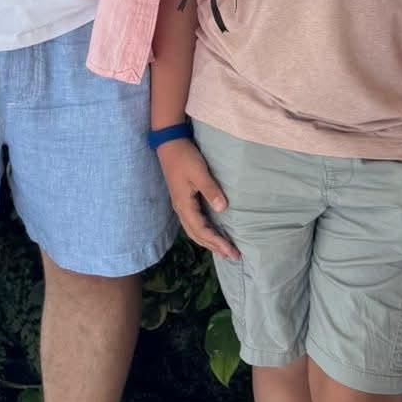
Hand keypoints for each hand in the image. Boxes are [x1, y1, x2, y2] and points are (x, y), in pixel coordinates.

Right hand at [158, 140, 237, 260]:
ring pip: (194, 230)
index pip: (203, 231)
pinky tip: (211, 232)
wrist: (169, 144)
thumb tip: (223, 209)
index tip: (232, 251)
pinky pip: (194, 223)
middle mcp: (181, 209)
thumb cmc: (185, 157)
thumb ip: (211, 191)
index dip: (217, 242)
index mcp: (185, 206)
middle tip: (233, 256)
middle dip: (215, 247)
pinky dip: (203, 232)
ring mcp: (181, 205)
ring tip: (222, 250)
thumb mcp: (199, 173)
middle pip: (198, 235)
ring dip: (208, 241)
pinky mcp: (183, 199)